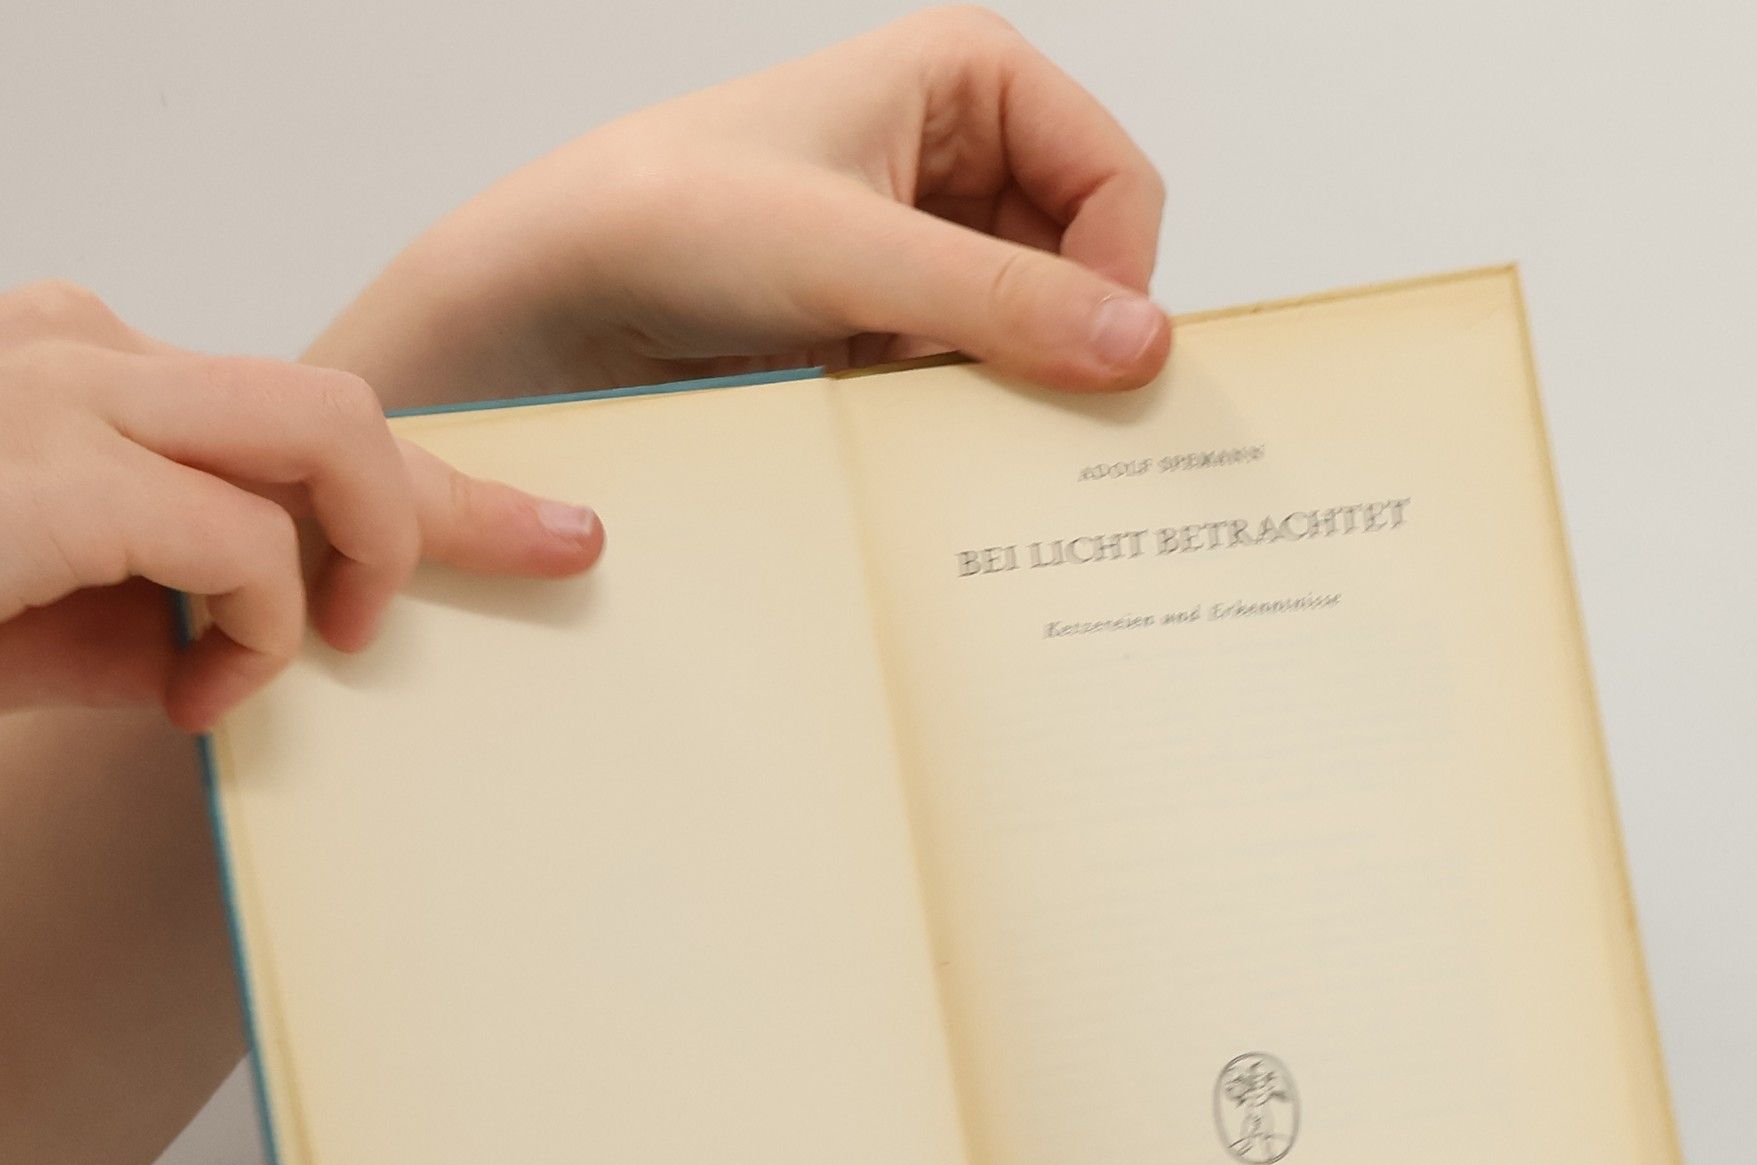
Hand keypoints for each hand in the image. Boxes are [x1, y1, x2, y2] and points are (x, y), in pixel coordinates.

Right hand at [0, 283, 604, 729]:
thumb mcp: (47, 628)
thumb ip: (154, 612)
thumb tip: (253, 644)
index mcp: (76, 378)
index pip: (295, 421)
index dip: (433, 483)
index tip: (551, 531)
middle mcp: (74, 353)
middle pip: (336, 410)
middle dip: (451, 502)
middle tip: (544, 559)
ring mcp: (59, 394)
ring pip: (325, 437)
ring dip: (355, 556)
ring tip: (309, 649)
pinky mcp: (54, 466)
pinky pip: (247, 546)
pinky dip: (257, 634)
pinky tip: (203, 696)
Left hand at [313, 8, 1169, 406]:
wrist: (558, 295)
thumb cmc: (673, 217)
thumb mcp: (853, 254)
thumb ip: (1001, 302)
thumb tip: (1140, 345)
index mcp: (970, 79)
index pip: (1116, 182)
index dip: (1117, 276)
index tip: (1094, 364)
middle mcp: (957, 156)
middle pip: (1082, 263)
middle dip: (1065, 342)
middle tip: (1048, 420)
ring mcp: (924, 247)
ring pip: (1030, 330)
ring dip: (1008, 385)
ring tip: (954, 421)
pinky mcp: (890, 322)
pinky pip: (970, 374)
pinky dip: (961, 413)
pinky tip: (919, 436)